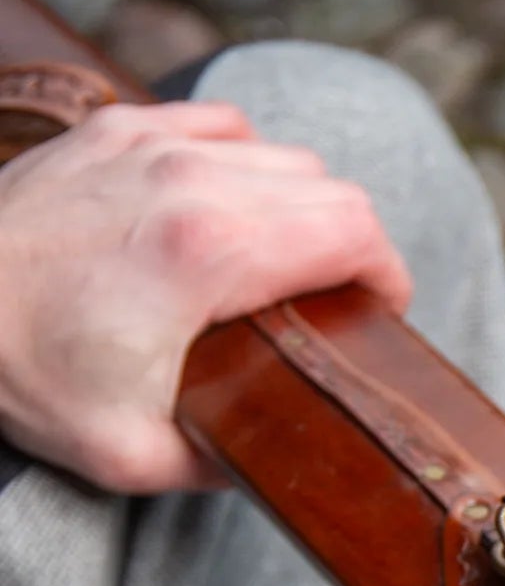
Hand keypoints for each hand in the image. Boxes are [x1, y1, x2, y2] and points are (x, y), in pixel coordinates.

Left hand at [0, 102, 412, 493]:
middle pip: (329, 187)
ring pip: (280, 152)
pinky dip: (245, 164)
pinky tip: (231, 209)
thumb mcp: (134, 454)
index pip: (351, 231)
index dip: (388, 274)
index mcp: (210, 251)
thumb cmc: (23, 374)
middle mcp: (190, 178)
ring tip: (290, 260)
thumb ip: (223, 459)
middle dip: (354, 246)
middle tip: (343, 299)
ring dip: (302, 204)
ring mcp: (151, 142)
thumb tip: (274, 453)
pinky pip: (220, 126)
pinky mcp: (117, 128)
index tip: (382, 313)